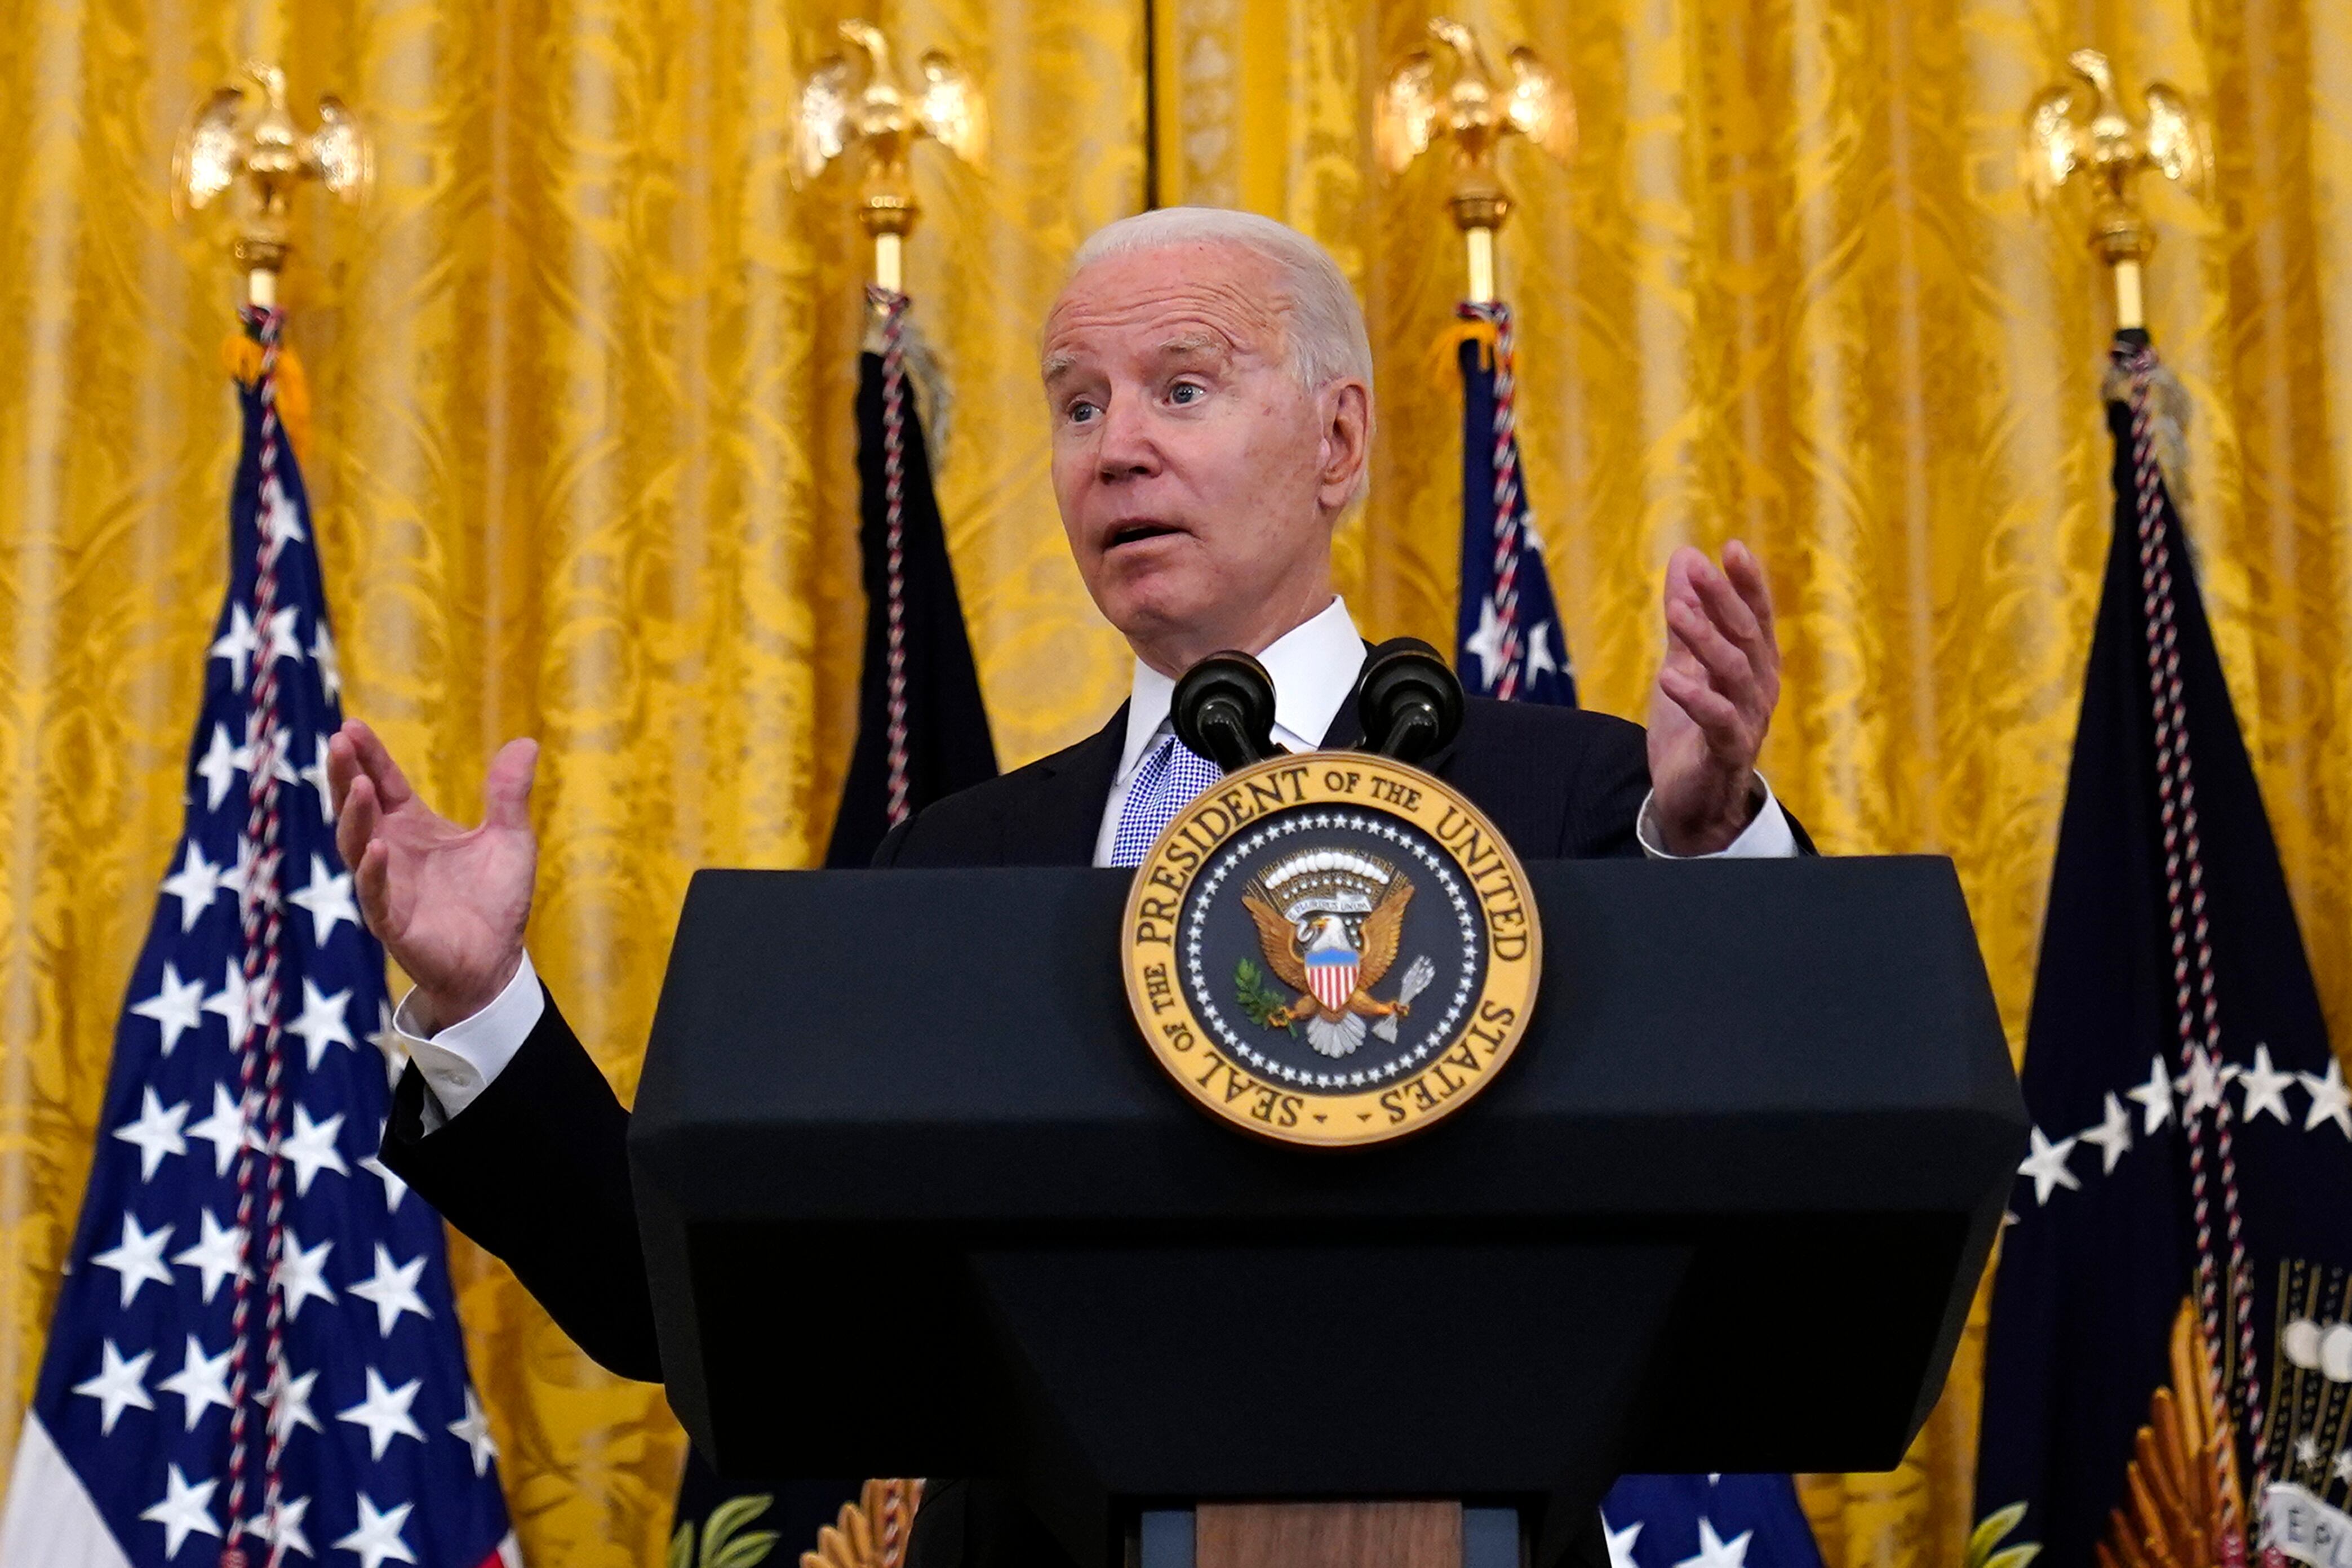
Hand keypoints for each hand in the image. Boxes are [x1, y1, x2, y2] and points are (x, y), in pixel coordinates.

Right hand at [327, 720, 539, 1029]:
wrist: (496, 963)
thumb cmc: (495, 901)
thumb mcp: (510, 839)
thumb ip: (510, 794)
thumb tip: (526, 741)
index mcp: (412, 828)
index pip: (384, 783)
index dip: (368, 756)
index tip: (351, 726)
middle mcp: (390, 852)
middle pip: (359, 806)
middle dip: (347, 774)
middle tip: (340, 741)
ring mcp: (386, 887)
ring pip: (357, 845)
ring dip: (356, 815)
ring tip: (360, 785)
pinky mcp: (392, 923)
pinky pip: (375, 895)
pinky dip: (374, 871)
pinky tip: (377, 848)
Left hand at [1645, 541, 1781, 854]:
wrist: (1692, 801)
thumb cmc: (1693, 729)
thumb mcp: (1684, 664)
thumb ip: (1687, 617)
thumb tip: (1685, 558)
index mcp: (1754, 664)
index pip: (1757, 616)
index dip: (1747, 583)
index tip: (1730, 548)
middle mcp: (1759, 688)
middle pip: (1747, 636)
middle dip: (1724, 600)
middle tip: (1698, 569)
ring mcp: (1748, 720)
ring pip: (1735, 673)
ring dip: (1707, 641)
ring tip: (1677, 613)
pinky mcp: (1727, 751)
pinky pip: (1718, 721)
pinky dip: (1696, 699)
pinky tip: (1668, 679)